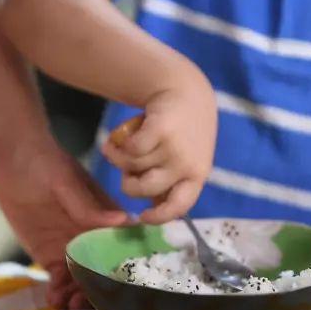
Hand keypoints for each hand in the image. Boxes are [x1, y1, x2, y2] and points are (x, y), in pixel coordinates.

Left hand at [0, 138, 127, 309]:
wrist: (11, 158)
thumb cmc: (45, 161)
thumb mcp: (66, 181)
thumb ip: (89, 207)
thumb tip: (123, 222)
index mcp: (106, 217)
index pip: (122, 246)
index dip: (122, 267)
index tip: (117, 285)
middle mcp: (93, 236)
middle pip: (102, 268)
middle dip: (98, 288)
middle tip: (84, 300)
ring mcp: (71, 247)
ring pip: (81, 278)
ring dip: (78, 294)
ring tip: (68, 303)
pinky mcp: (49, 253)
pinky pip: (58, 277)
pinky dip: (58, 290)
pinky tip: (53, 298)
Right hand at [101, 82, 216, 223]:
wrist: (186, 92)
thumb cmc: (184, 133)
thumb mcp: (185, 159)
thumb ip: (170, 182)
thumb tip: (150, 206)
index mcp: (196, 176)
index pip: (179, 206)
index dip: (159, 216)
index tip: (142, 216)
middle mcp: (186, 165)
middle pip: (145, 188)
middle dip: (128, 184)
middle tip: (125, 174)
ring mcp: (173, 148)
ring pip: (133, 166)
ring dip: (118, 159)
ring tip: (116, 150)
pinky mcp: (159, 130)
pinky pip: (129, 149)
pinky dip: (117, 146)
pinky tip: (114, 141)